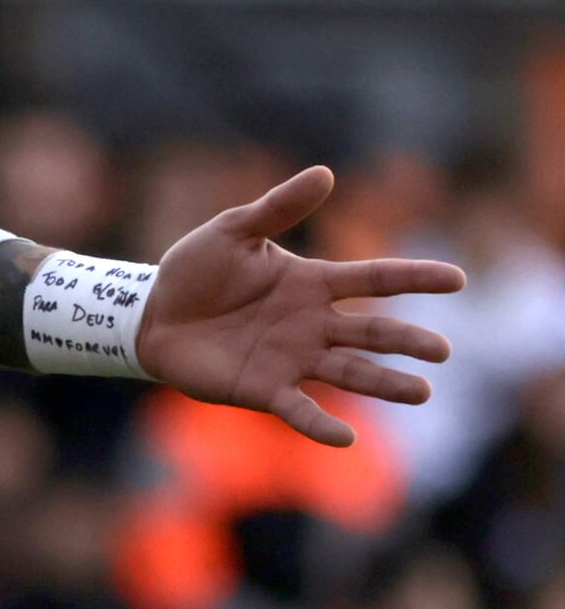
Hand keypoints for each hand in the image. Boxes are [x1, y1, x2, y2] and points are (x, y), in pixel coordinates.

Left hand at [137, 165, 464, 447]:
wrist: (151, 314)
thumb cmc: (195, 270)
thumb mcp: (233, 230)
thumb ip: (278, 206)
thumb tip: (325, 172)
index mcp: (312, 283)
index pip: (375, 278)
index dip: (414, 278)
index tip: (456, 278)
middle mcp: (313, 325)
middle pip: (372, 332)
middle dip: (407, 341)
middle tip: (441, 351)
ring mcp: (294, 359)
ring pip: (350, 373)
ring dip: (385, 383)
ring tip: (421, 391)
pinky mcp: (266, 389)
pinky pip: (300, 409)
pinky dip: (321, 424)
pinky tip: (345, 436)